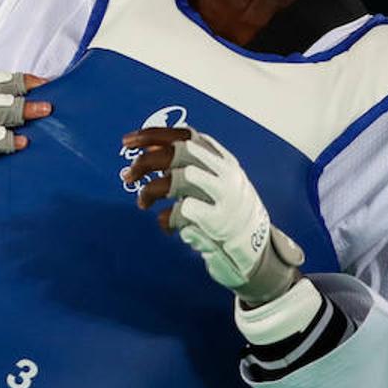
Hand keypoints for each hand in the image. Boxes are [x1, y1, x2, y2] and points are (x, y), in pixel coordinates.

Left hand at [121, 126, 303, 306]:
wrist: (258, 252)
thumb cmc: (228, 215)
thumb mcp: (212, 182)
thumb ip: (184, 166)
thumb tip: (148, 147)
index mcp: (223, 160)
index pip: (186, 136)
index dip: (154, 135)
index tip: (129, 141)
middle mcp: (225, 174)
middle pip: (179, 153)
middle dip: (147, 161)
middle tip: (129, 174)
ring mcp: (224, 197)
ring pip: (179, 178)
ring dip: (152, 190)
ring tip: (143, 202)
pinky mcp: (218, 223)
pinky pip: (181, 212)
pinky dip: (166, 219)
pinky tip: (167, 225)